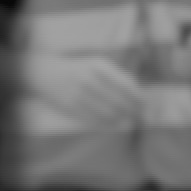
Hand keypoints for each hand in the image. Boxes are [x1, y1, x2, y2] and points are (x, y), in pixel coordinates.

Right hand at [22, 53, 142, 124]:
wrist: (46, 73)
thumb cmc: (78, 69)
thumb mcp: (97, 64)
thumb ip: (117, 76)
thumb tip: (138, 93)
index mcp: (99, 66)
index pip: (126, 84)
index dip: (138, 97)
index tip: (144, 105)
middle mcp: (89, 78)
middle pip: (118, 100)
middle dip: (131, 111)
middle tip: (139, 118)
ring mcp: (79, 93)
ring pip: (107, 112)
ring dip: (120, 120)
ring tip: (128, 124)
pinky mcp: (71, 106)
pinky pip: (93, 119)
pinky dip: (106, 125)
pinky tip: (114, 126)